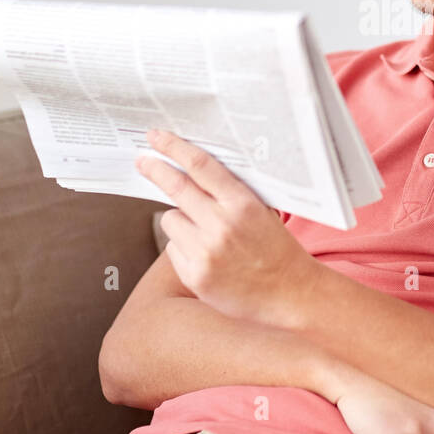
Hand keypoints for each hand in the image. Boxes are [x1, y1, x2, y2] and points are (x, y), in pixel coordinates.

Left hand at [136, 128, 321, 324]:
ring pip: (170, 220)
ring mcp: (205, 253)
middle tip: (143, 161)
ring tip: (205, 233)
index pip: (200, 166)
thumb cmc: (277, 250)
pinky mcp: (195, 276)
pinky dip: (184, 247)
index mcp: (242, 204)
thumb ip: (231, 193)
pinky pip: (173, 248)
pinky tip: (208, 256)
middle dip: (155, 170)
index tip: (157, 137)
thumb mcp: (262, 211)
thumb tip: (193, 169)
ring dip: (180, 219)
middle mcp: (221, 226)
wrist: (290, 295)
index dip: (174, 148)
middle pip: (175, 187)